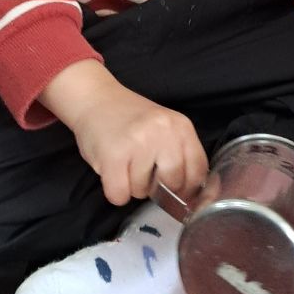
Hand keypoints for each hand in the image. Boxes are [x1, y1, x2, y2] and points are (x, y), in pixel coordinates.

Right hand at [72, 82, 208, 205]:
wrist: (95, 98)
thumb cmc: (130, 118)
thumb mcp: (165, 127)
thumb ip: (180, 153)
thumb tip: (193, 196)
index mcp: (181, 126)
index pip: (198, 171)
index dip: (188, 188)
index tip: (176, 191)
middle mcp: (164, 132)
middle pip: (173, 184)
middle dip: (158, 188)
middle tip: (144, 172)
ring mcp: (139, 143)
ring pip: (143, 192)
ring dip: (132, 187)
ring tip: (124, 164)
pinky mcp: (114, 156)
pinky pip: (120, 195)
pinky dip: (115, 192)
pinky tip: (112, 172)